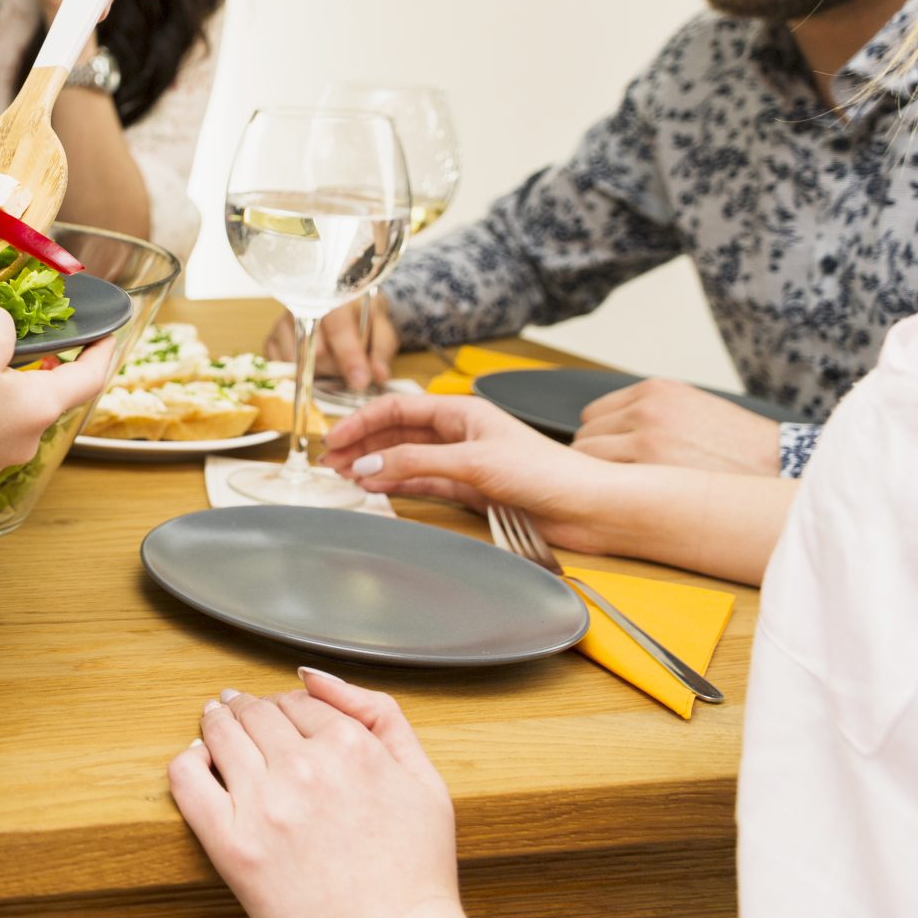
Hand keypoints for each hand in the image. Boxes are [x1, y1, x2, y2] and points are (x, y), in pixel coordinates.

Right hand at [0, 308, 112, 479]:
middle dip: (36, 367)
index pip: (88, 379)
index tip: (104, 335)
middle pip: (43, 396)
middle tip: (22, 340)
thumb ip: (5, 323)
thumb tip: (1, 335)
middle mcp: (24, 440)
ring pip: (6, 412)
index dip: (100, 352)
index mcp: (40, 408)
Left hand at [169, 670, 471, 917]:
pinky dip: (187, 762)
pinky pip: (187, 779)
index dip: (286, 708)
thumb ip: (380, 716)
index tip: (280, 720)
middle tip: (238, 716)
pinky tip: (198, 766)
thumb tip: (313, 676)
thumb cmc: (418, 881)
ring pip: (219, 734)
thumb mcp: (426, 783)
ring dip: (215, 726)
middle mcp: (305, 768)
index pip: (298, 701)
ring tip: (215, 731)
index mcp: (353, 748)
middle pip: (255, 712)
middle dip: (247, 710)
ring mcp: (265, 806)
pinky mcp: (233, 847)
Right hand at [264, 300, 396, 389]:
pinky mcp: (272, 339)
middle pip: (315, 349)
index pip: (338, 327)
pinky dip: (299, 372)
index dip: (349, 356)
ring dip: (318, 371)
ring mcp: (283, 321)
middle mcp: (302, 304)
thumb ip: (381, 350)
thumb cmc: (362, 317)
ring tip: (333, 363)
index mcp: (334, 295)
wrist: (341, 304)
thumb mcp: (381, 329)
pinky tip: (314, 365)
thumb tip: (379, 376)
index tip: (360, 380)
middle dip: (336, 367)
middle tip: (350, 368)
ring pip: (296, 359)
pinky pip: (281, 365)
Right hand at [322, 394, 621, 552]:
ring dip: (374, 466)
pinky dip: (395, 485)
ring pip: (405, 459)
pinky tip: (375, 488)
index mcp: (462, 412)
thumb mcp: (474, 462)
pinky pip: (421, 482)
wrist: (588, 508)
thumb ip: (417, 463)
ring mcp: (463, 462)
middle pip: (396, 434)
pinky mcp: (469, 490)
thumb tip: (369, 466)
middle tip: (330, 461)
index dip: (361, 422)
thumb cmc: (548, 473)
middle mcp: (460, 434)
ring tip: (344, 476)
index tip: (334, 439)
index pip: (397, 409)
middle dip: (362, 445)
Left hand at [571, 378, 780, 475]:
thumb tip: (611, 432)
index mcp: (656, 392)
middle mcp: (646, 411)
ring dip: (600, 478)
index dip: (601, 440)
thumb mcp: (694, 410)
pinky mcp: (652, 471)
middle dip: (598, 460)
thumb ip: (652, 413)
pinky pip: (604, 482)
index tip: (613, 458)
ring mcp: (646, 440)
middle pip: (585, 438)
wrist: (781, 468)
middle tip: (621, 481)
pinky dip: (609, 492)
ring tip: (627, 493)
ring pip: (589, 460)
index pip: (594, 416)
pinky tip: (629, 500)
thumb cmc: (740, 448)